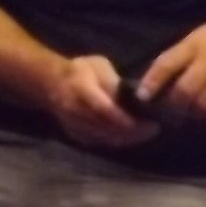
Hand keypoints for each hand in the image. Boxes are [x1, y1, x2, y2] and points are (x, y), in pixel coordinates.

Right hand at [45, 55, 159, 147]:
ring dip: (128, 138)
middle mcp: (75, 109)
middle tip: (154, 128)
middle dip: (133, 131)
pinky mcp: (76, 135)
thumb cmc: (80, 70)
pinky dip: (117, 140)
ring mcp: (74, 125)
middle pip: (107, 127)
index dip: (126, 119)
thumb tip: (131, 96)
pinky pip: (100, 142)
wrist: (51, 83)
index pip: (104, 108)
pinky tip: (131, 135)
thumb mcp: (98, 65)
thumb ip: (112, 80)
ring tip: (146, 132)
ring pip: (105, 138)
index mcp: (80, 88)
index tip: (147, 121)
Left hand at [142, 9, 205, 122]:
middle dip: (174, 105)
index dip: (151, 82)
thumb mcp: (203, 34)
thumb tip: (163, 74)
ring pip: (203, 104)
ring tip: (189, 113)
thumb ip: (184, 53)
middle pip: (184, 91)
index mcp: (196, 44)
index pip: (166, 64)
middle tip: (170, 111)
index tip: (142, 96)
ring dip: (193, 112)